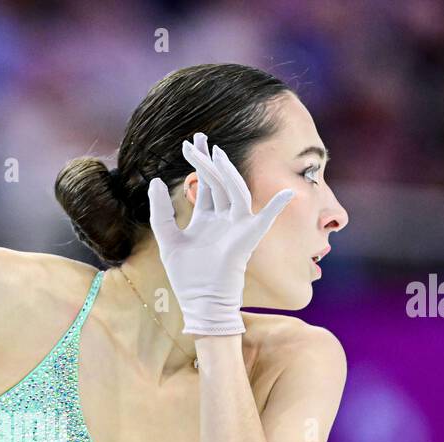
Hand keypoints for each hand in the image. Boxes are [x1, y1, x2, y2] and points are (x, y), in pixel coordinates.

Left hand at [147, 131, 294, 335]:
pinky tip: (288, 193)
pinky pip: (266, 219)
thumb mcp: (168, 239)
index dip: (198, 164)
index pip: (205, 184)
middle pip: (218, 181)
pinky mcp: (248, 237)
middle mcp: (224, 219)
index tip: (189, 144)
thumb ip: (161, 211)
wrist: (201, 301)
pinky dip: (277, 206)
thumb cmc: (186, 276)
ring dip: (225, 171)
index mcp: (207, 219)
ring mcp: (237, 226)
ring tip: (213, 152)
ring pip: (234, 190)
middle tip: (198, 138)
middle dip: (209, 160)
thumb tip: (155, 181)